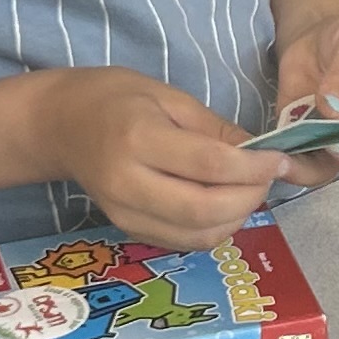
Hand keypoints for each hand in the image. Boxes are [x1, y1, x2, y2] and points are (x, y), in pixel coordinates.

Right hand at [47, 69, 285, 248]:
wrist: (59, 125)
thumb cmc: (114, 99)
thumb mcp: (168, 96)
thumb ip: (215, 129)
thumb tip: (262, 154)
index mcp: (138, 139)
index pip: (209, 165)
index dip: (254, 168)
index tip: (279, 159)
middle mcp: (128, 183)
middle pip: (206, 209)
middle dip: (250, 197)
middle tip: (267, 177)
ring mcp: (125, 214)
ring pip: (198, 235)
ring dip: (237, 218)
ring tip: (248, 189)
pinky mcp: (128, 231)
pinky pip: (184, 242)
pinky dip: (214, 229)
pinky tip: (223, 204)